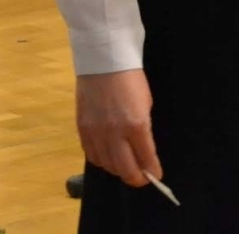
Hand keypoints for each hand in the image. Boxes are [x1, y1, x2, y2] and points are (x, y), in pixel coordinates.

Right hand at [75, 69, 159, 188]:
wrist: (103, 60)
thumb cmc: (131, 79)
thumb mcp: (145, 104)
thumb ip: (143, 130)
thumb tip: (142, 151)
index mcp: (136, 125)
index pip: (145, 159)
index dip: (152, 172)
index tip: (156, 175)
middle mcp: (115, 133)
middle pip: (125, 170)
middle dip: (136, 178)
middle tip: (141, 177)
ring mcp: (96, 133)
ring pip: (107, 165)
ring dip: (118, 169)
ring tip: (124, 165)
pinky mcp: (82, 129)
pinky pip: (91, 155)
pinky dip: (101, 160)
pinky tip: (108, 156)